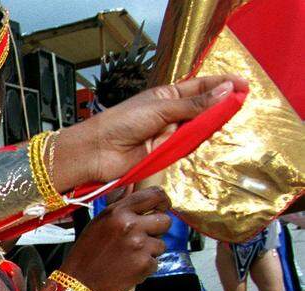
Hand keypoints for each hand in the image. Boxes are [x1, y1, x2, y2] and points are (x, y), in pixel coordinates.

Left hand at [54, 75, 243, 187]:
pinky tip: (204, 135)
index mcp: (167, 96)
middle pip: (203, 109)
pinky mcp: (166, 153)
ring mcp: (169, 134)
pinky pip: (187, 146)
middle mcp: (170, 114)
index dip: (222, 85)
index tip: (243, 84)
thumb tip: (225, 92)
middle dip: (220, 106)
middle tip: (239, 102)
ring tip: (222, 117)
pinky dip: (195, 141)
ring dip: (209, 124)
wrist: (99, 151)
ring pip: (198, 128)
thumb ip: (193, 104)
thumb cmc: (122, 123)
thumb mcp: (161, 108)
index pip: (200, 88)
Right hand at [60, 187, 171, 290]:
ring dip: (149, 251)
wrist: (80, 282)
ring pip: (161, 244)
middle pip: (165, 220)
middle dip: (157, 229)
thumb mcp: (100, 222)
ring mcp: (140, 246)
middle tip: (142, 238)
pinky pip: (155, 262)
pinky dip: (145, 266)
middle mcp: (131, 226)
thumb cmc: (87, 253)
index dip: (163, 201)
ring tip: (128, 256)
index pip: (154, 195)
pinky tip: (128, 268)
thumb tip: (141, 194)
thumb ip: (122, 208)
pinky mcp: (145, 264)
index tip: (163, 206)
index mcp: (118, 212)